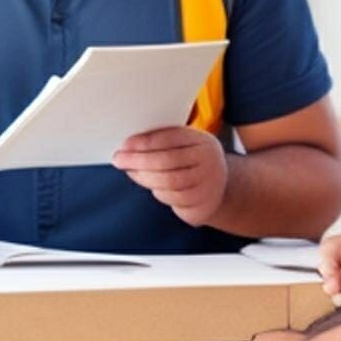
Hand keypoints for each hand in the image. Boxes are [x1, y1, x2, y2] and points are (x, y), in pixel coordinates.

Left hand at [113, 127, 227, 226]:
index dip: (145, 141)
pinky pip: (173, 198)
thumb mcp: (187, 146)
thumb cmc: (194, 163)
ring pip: (169, 181)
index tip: (125, 145)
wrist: (220, 189)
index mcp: (202, 140)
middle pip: (168, 160)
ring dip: (144, 177)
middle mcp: (209, 160)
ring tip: (132, 172)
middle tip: (119, 159)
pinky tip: (152, 186)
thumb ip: (164, 142)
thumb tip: (130, 145)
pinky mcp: (202, 203)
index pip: (171, 137)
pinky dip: (158, 192)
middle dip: (138, 160)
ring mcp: (208, 183)